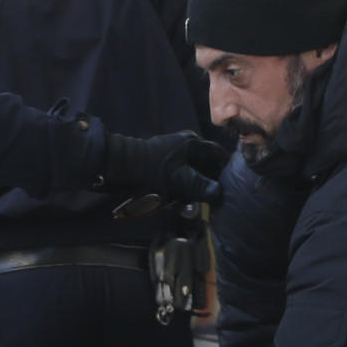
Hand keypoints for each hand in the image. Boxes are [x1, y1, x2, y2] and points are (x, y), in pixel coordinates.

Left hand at [103, 130, 226, 205]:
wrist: (119, 168)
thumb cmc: (152, 173)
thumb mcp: (181, 182)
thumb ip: (203, 187)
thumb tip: (220, 193)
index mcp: (194, 144)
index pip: (219, 155)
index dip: (225, 171)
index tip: (227, 189)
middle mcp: (186, 145)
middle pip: (206, 165)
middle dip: (208, 183)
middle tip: (209, 200)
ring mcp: (173, 153)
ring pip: (192, 172)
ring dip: (193, 188)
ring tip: (191, 202)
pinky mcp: (163, 163)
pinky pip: (179, 176)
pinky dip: (181, 188)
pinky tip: (177, 201)